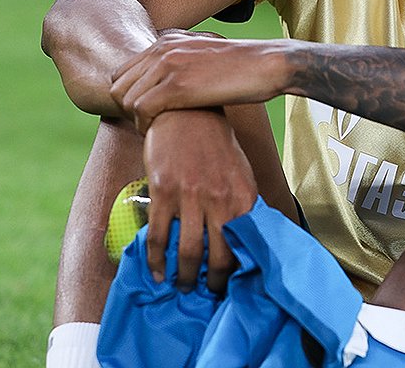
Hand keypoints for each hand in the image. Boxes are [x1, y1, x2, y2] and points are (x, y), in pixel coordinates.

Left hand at [110, 30, 284, 132]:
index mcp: (167, 40)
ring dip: (136, 120)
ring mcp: (168, 65)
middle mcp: (162, 49)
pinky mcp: (178, 85)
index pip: (123, 72)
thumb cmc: (244, 68)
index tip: (146, 114)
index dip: (129, 96)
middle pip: (118, 86)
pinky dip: (145, 127)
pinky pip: (141, 110)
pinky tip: (160, 133)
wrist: (269, 64)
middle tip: (148, 125)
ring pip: (125, 100)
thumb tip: (169, 83)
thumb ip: (182, 62)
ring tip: (156, 130)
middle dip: (127, 110)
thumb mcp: (205, 56)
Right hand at [143, 109, 257, 292]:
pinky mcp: (164, 191)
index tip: (231, 282)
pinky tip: (158, 272)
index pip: (245, 245)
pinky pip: (159, 237)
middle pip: (218, 257)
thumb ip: (242, 203)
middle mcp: (220, 198)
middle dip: (212, 282)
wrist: (186, 112)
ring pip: (188, 252)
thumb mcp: (240, 172)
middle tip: (207, 291)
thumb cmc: (215, 145)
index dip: (237, 269)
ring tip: (182, 286)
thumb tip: (246, 237)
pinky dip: (157, 261)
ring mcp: (191, 195)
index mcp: (244, 195)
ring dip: (185, 277)